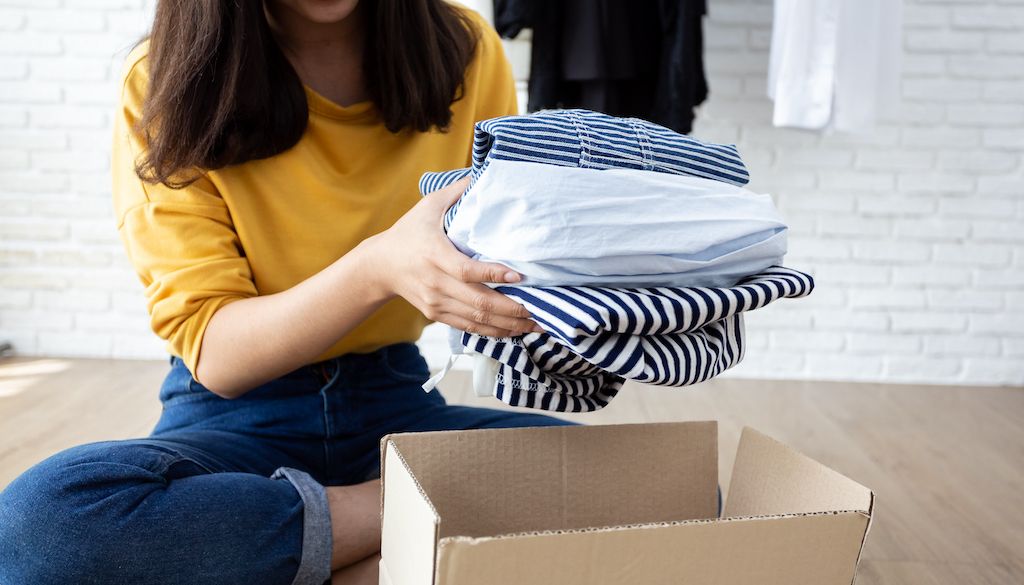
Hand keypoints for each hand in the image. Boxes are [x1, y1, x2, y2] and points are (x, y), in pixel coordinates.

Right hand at [362, 177, 542, 337]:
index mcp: (434, 255)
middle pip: (478, 302)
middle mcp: (436, 283)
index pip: (467, 270)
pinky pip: (469, 327)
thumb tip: (483, 172)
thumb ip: (456, 191)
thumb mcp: (428, 206)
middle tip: (540, 310)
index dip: (494, 275)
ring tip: (535, 324)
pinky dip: (493, 332)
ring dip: (508, 325)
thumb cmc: (408, 232)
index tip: (520, 276)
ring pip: (477, 320)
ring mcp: (436, 302)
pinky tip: (514, 330)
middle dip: (512, 309)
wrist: (379, 266)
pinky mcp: (436, 314)